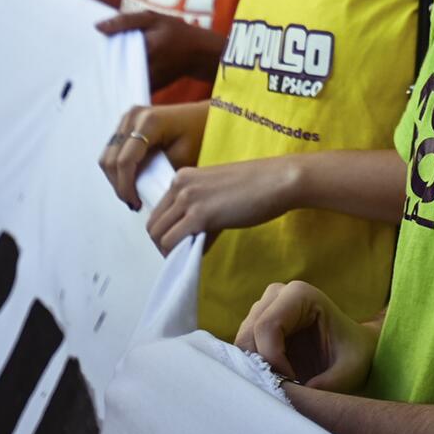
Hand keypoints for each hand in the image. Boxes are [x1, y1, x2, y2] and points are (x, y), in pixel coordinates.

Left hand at [95, 9, 225, 91]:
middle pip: (114, 69)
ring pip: (120, 78)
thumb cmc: (177, 32)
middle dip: (101, 63)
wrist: (199, 54)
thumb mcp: (155, 18)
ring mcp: (148, 81)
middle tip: (86, 57)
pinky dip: (121, 78)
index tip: (86, 47)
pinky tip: (115, 69)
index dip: (98, 51)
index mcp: (146, 48)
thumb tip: (97, 27)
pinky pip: (129, 84)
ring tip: (97, 64)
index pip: (113, 53)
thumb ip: (126, 21)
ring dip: (110, 72)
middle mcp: (146, 68)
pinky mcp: (149, 88)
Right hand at [99, 100, 208, 209]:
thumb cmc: (200, 134)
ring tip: (132, 194)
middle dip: (119, 185)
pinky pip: (113, 151)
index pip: (125, 161)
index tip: (135, 203)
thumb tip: (140, 194)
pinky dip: (118, 169)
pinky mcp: (126, 123)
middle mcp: (133, 116)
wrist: (204, 117)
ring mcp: (127, 118)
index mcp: (149, 121)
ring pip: (107, 157)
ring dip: (116, 178)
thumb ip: (160, 174)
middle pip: (110, 160)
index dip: (125, 187)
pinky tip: (132, 181)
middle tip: (134, 203)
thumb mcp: (184, 156)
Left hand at [144, 156, 298, 254]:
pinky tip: (198, 254)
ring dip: (171, 251)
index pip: (159, 211)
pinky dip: (180, 254)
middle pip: (154, 225)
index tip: (182, 241)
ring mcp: (188, 199)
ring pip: (159, 236)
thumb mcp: (219, 190)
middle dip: (164, 244)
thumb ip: (200, 206)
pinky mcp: (199, 215)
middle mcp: (180, 185)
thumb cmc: (259, 184)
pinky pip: (173, 243)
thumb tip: (192, 235)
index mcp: (183, 176)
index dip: (167, 231)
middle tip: (184, 254)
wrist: (280, 179)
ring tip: (191, 256)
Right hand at [234, 280, 376, 393]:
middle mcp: (277, 294)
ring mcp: (263, 308)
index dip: (273, 359)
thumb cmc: (353, 354)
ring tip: (282, 383)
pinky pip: (242, 350)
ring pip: (242, 344)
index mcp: (301, 295)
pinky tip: (274, 378)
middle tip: (283, 387)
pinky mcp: (255, 325)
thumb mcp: (350, 370)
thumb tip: (295, 395)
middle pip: (249, 335)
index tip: (293, 382)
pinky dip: (253, 368)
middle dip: (262, 366)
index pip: (267, 326)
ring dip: (256, 368)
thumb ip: (326, 384)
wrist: (351, 350)